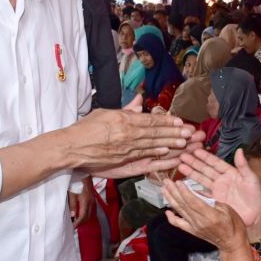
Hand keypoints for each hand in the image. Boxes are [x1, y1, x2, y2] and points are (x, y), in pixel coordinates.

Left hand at [67, 178, 93, 226]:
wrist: (83, 173)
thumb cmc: (75, 182)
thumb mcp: (72, 194)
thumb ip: (73, 205)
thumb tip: (73, 216)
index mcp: (86, 202)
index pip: (83, 217)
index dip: (77, 223)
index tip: (72, 228)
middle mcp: (91, 203)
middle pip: (87, 217)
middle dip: (81, 223)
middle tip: (73, 226)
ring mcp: (93, 201)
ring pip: (89, 214)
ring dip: (83, 219)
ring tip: (75, 221)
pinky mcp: (92, 199)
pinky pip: (90, 210)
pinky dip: (85, 214)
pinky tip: (79, 213)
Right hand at [69, 94, 196, 176]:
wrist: (70, 147)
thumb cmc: (85, 128)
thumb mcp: (105, 112)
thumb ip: (126, 109)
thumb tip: (139, 100)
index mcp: (124, 119)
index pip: (151, 120)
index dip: (167, 121)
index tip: (179, 121)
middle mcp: (128, 133)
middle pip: (156, 133)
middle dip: (175, 132)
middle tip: (190, 132)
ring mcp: (127, 148)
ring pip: (154, 145)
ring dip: (171, 143)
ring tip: (186, 142)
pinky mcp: (123, 160)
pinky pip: (144, 156)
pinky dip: (157, 154)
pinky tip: (168, 153)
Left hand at [162, 186, 249, 252]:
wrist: (232, 243)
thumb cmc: (233, 225)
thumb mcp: (227, 209)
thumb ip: (211, 200)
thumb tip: (197, 192)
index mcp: (210, 216)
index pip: (193, 202)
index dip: (184, 191)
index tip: (178, 182)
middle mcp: (200, 222)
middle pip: (183, 205)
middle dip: (174, 191)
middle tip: (166, 182)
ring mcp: (194, 227)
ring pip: (179, 211)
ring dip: (170, 199)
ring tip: (164, 190)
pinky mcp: (192, 231)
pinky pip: (178, 224)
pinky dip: (171, 217)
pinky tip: (167, 210)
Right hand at [176, 149, 260, 233]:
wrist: (256, 217)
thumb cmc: (257, 197)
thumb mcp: (252, 180)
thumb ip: (244, 166)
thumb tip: (239, 150)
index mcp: (231, 173)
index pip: (216, 163)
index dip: (205, 157)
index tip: (195, 150)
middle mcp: (222, 180)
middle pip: (206, 169)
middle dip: (194, 163)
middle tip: (182, 156)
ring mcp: (217, 190)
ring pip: (202, 179)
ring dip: (191, 173)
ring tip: (180, 166)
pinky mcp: (214, 200)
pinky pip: (202, 193)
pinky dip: (193, 189)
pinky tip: (184, 184)